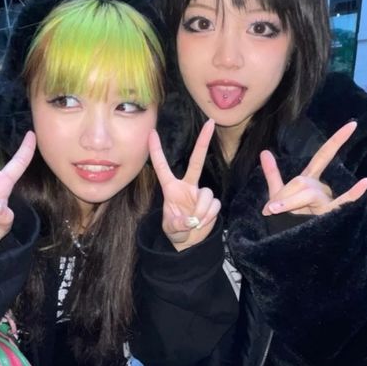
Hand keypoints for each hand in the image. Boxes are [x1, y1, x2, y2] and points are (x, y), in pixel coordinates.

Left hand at [148, 119, 220, 250]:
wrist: (189, 242)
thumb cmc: (175, 231)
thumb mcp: (170, 229)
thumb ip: (176, 224)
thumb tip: (188, 221)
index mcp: (171, 188)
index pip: (162, 167)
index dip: (156, 151)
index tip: (152, 133)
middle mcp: (187, 186)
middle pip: (196, 160)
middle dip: (203, 142)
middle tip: (210, 122)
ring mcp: (201, 193)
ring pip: (207, 194)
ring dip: (201, 211)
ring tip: (195, 222)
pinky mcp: (212, 202)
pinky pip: (214, 205)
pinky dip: (208, 216)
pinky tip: (202, 222)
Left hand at [260, 121, 366, 216]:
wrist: (290, 246)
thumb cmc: (288, 222)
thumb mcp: (278, 195)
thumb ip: (273, 174)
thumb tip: (264, 152)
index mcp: (312, 182)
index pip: (324, 156)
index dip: (337, 140)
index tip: (353, 124)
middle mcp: (323, 189)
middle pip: (303, 181)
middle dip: (284, 193)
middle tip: (271, 209)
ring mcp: (329, 203)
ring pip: (309, 192)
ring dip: (288, 202)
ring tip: (275, 213)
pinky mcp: (332, 216)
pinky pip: (344, 202)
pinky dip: (355, 193)